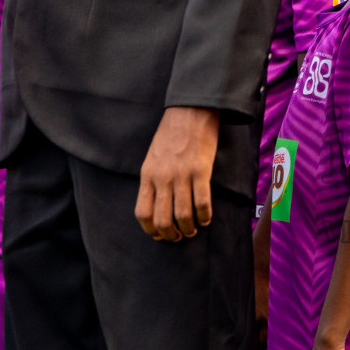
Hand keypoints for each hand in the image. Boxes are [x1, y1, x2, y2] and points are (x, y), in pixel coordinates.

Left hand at [136, 106, 218, 240]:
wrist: (189, 111)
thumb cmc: (172, 134)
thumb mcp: (153, 157)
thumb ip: (154, 179)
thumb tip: (157, 202)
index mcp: (148, 175)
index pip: (143, 212)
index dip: (151, 229)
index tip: (159, 235)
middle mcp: (162, 178)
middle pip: (162, 218)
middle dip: (171, 234)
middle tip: (179, 237)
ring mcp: (181, 175)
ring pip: (182, 214)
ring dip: (189, 228)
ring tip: (193, 230)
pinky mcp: (200, 171)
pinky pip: (202, 202)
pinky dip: (205, 216)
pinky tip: (206, 219)